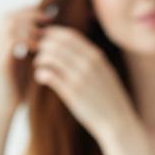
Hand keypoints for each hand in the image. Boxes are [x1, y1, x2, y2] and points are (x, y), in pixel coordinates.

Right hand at [0, 6, 52, 115]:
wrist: (1, 112)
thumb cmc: (14, 92)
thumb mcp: (22, 65)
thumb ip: (27, 49)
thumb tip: (43, 33)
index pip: (7, 17)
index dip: (25, 12)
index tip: (45, 15)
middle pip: (7, 17)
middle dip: (29, 15)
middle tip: (47, 18)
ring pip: (10, 25)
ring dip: (30, 27)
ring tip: (44, 34)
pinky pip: (13, 40)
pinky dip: (27, 39)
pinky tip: (38, 46)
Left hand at [33, 25, 134, 141]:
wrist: (117, 121)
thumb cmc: (109, 98)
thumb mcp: (104, 72)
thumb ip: (91, 60)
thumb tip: (74, 51)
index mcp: (96, 56)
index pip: (69, 36)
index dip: (53, 34)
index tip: (44, 37)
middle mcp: (88, 63)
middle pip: (57, 44)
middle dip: (43, 44)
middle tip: (37, 50)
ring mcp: (79, 77)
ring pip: (51, 57)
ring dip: (40, 58)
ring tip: (38, 63)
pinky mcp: (72, 93)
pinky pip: (50, 76)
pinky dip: (41, 73)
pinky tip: (40, 76)